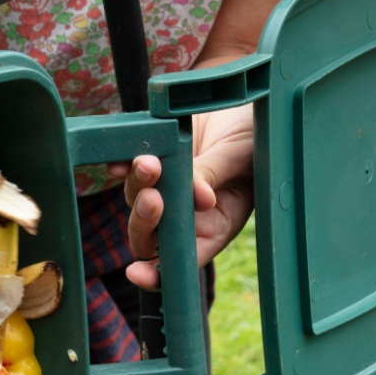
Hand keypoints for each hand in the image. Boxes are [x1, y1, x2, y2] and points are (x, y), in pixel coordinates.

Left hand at [117, 104, 255, 289]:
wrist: (243, 100)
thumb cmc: (256, 135)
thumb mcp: (242, 158)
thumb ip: (215, 176)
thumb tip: (197, 197)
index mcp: (214, 227)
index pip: (181, 261)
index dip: (157, 274)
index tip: (138, 273)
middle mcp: (186, 214)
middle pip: (150, 236)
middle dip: (146, 222)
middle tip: (153, 198)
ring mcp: (166, 188)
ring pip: (136, 201)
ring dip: (137, 186)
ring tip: (149, 162)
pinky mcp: (153, 160)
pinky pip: (127, 170)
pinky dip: (121, 167)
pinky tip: (119, 161)